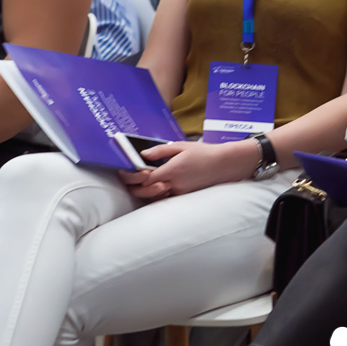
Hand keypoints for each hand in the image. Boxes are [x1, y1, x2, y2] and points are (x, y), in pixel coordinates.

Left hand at [131, 140, 258, 198]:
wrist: (224, 165)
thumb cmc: (204, 153)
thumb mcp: (181, 146)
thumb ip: (160, 151)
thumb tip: (142, 154)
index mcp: (171, 170)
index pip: (144, 178)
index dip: (131, 177)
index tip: (123, 172)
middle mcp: (174, 184)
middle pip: (145, 192)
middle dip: (133, 187)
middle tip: (126, 179)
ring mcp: (179, 192)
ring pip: (154, 198)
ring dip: (143, 192)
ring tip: (137, 184)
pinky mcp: (184, 196)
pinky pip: (165, 199)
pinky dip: (155, 196)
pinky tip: (153, 189)